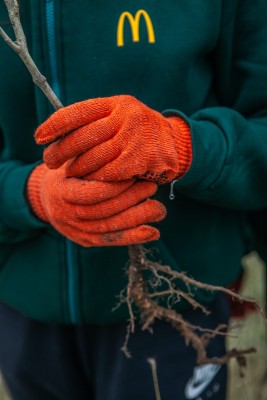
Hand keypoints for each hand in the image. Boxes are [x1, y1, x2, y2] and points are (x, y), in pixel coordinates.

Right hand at [26, 164, 165, 246]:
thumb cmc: (66, 172)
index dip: (115, 186)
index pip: (91, 193)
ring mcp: (77, 231)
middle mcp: (67, 215)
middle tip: (152, 187)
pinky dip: (134, 237)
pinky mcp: (87, 241)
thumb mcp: (71, 160)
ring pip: (111, 228)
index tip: (133, 174)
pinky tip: (153, 233)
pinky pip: (112, 240)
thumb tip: (123, 149)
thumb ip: (90, 158)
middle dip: (131, 199)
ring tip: (159, 209)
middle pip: (104, 212)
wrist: (48, 197)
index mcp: (61, 191)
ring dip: (138, 218)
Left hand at [35, 95, 191, 183]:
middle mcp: (125, 116)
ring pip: (93, 158)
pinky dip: (96, 179)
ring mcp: (134, 137)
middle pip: (82, 137)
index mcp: (116, 104)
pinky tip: (91, 181)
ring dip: (77, 169)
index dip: (55, 125)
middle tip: (49, 161)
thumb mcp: (120, 117)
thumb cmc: (138, 132)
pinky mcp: (140, 159)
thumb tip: (58, 133)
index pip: (78, 112)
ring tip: (70, 173)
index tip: (39, 138)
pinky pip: (108, 173)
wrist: (176, 144)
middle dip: (60, 151)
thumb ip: (96, 122)